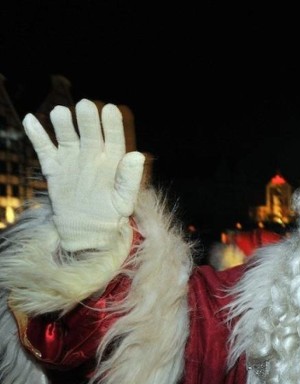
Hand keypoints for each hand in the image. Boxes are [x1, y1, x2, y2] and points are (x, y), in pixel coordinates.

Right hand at [22, 99, 144, 251]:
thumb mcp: (124, 200)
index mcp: (113, 160)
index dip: (112, 124)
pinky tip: (30, 120)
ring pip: (67, 136)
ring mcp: (73, 159)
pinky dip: (37, 135)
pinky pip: (44, 148)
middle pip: (90, 133)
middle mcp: (93, 155)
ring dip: (63, 124)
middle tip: (85, 105)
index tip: (111, 109)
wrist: (88, 230)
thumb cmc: (111, 214)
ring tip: (60, 112)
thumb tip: (137, 155)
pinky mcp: (54, 167)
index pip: (114, 138)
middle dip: (88, 120)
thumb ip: (130, 178)